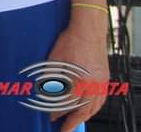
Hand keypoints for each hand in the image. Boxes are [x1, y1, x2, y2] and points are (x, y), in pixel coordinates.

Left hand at [48, 12, 109, 130]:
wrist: (88, 29)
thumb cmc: (70, 41)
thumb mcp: (53, 61)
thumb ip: (50, 80)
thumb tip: (45, 95)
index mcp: (79, 81)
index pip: (67, 105)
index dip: (58, 113)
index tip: (51, 118)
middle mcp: (92, 85)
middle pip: (83, 111)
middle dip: (72, 122)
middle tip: (64, 129)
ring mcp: (101, 82)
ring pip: (94, 108)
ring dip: (84, 117)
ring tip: (75, 122)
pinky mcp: (104, 78)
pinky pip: (102, 99)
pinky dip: (95, 108)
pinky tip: (88, 110)